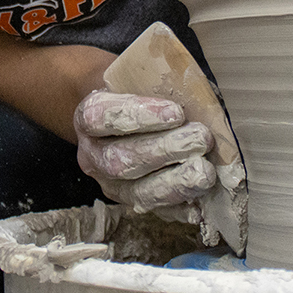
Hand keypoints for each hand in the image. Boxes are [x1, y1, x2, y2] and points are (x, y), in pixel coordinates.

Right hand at [74, 90, 215, 218]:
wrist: (118, 118)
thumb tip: (198, 92)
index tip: (176, 112)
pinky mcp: (131, 203)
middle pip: (120, 159)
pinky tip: (201, 204)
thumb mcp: (133, 79)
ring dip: (175, 182)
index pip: (104, 118)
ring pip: (136, 191)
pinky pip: (155, 213)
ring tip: (205, 171)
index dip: (140, 116)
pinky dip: (180, 209)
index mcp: (87, 117)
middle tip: (200, 138)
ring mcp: (110, 183)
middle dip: (165, 151)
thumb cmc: (131, 94)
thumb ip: (155, 83)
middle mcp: (92, 155)